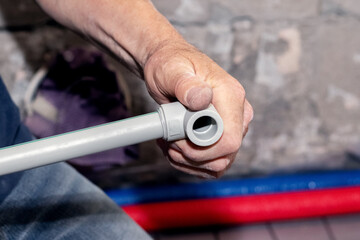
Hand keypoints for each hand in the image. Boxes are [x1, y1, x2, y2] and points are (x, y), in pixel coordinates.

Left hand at [144, 41, 252, 177]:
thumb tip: (202, 98)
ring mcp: (233, 128)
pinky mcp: (223, 138)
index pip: (229, 140)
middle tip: (169, 139)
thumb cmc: (171, 64)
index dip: (200, 148)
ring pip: (217, 165)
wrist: (169, 68)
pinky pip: (212, 165)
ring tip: (169, 142)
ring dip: (187, 161)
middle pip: (223, 157)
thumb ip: (185, 84)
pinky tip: (175, 146)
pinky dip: (189, 163)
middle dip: (191, 156)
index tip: (176, 136)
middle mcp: (238, 114)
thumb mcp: (171, 70)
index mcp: (232, 96)